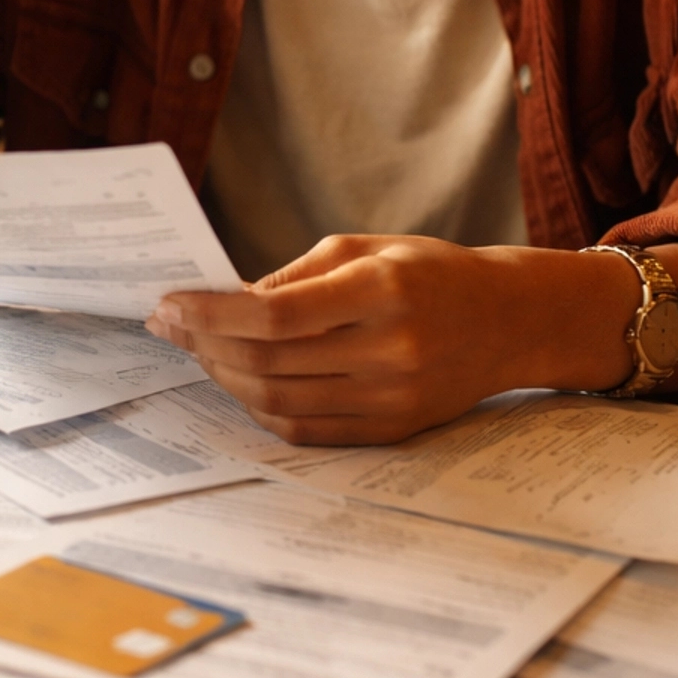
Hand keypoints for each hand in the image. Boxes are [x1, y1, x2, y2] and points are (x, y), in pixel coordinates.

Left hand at [145, 234, 648, 445]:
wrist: (510, 321)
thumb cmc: (429, 273)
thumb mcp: (363, 248)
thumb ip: (291, 277)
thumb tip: (220, 305)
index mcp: (381, 291)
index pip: (273, 317)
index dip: (209, 316)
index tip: (168, 306)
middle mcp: (389, 350)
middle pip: (267, 364)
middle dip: (204, 346)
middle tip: (171, 327)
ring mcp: (392, 398)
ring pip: (278, 402)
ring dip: (225, 378)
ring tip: (201, 351)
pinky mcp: (392, 429)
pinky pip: (306, 428)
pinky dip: (261, 406)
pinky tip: (241, 380)